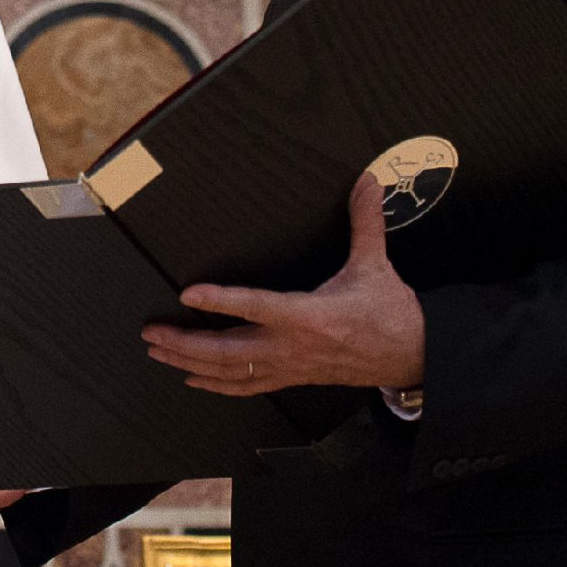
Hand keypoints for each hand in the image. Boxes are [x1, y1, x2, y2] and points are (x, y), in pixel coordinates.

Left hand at [141, 172, 425, 394]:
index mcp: (310, 316)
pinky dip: (218, 384)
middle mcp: (293, 346)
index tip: (187, 294)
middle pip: (229, 350)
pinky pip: (249, 386)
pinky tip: (194, 379)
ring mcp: (291, 367)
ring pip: (233, 372)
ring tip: (159, 353)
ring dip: (192, 364)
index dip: (221, 301)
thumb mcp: (375, 265)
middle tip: (151, 333)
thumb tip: (366, 180)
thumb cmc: (391, 312)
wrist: (414, 357)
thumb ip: (365, 221)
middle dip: (185, 343)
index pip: (257, 307)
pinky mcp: (294, 378)